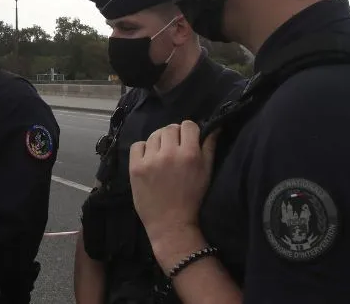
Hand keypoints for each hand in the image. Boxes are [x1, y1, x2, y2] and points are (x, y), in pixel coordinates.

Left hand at [128, 120, 217, 242]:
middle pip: (170, 128)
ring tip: (162, 155)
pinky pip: (137, 145)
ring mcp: (150, 160)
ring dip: (159, 142)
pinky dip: (143, 149)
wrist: (171, 223)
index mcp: (190, 154)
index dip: (189, 131)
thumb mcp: (206, 173)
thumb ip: (209, 148)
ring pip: (154, 135)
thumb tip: (214, 127)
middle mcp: (169, 153)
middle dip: (174, 135)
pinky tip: (149, 160)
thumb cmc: (192, 199)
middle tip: (174, 149)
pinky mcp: (135, 167)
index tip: (188, 140)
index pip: (188, 125)